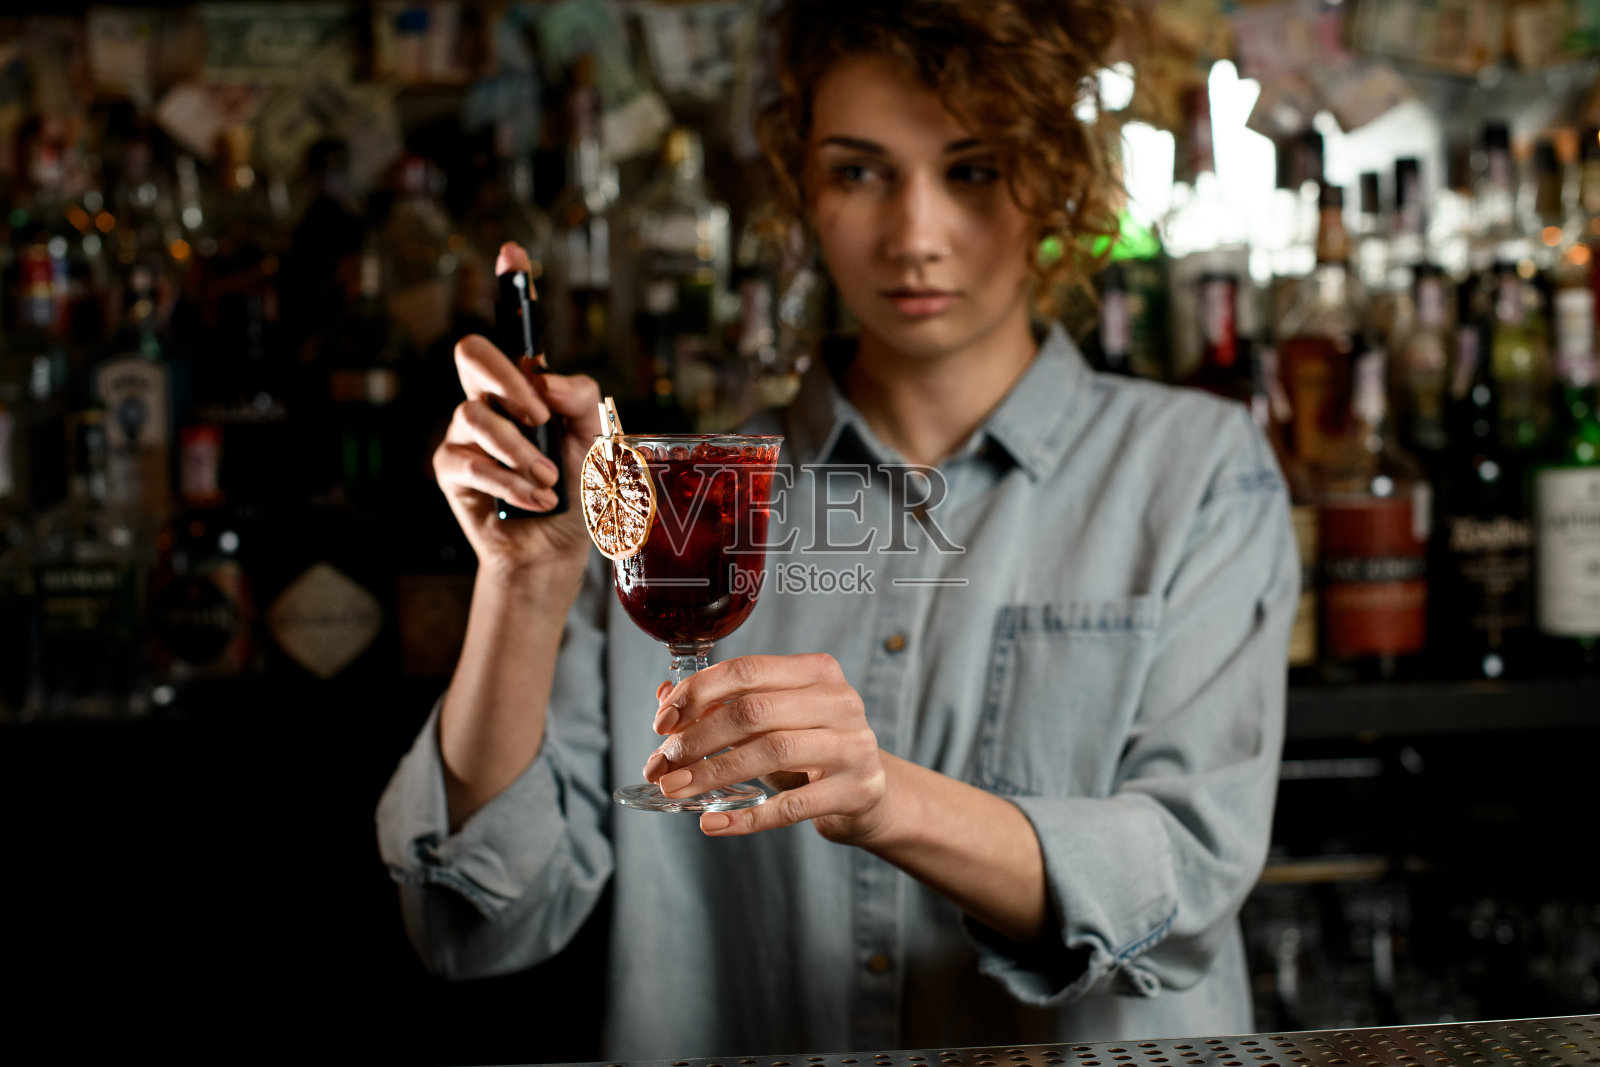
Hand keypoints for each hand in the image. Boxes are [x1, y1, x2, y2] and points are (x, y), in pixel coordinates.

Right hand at [433, 242, 601, 574]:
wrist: (557, 551)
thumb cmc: (579, 492)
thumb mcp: (598, 441)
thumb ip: (582, 400)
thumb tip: (544, 379)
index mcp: (527, 386)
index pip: (514, 330)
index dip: (510, 285)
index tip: (512, 250)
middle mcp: (490, 400)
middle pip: (471, 353)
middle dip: (504, 379)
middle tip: (538, 415)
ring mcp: (465, 434)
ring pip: (475, 415)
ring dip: (521, 452)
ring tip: (549, 481)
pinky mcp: (452, 470)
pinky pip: (471, 461)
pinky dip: (512, 483)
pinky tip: (537, 501)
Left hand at [642, 654, 890, 841]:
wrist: (873, 793)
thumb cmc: (813, 747)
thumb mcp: (774, 719)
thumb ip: (724, 704)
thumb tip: (664, 696)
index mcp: (817, 671)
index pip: (746, 670)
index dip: (697, 693)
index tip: (663, 722)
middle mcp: (839, 702)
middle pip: (753, 711)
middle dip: (697, 739)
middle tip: (662, 765)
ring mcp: (852, 746)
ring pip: (771, 752)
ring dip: (713, 773)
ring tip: (676, 789)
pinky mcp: (856, 791)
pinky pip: (792, 806)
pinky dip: (746, 817)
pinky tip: (712, 823)